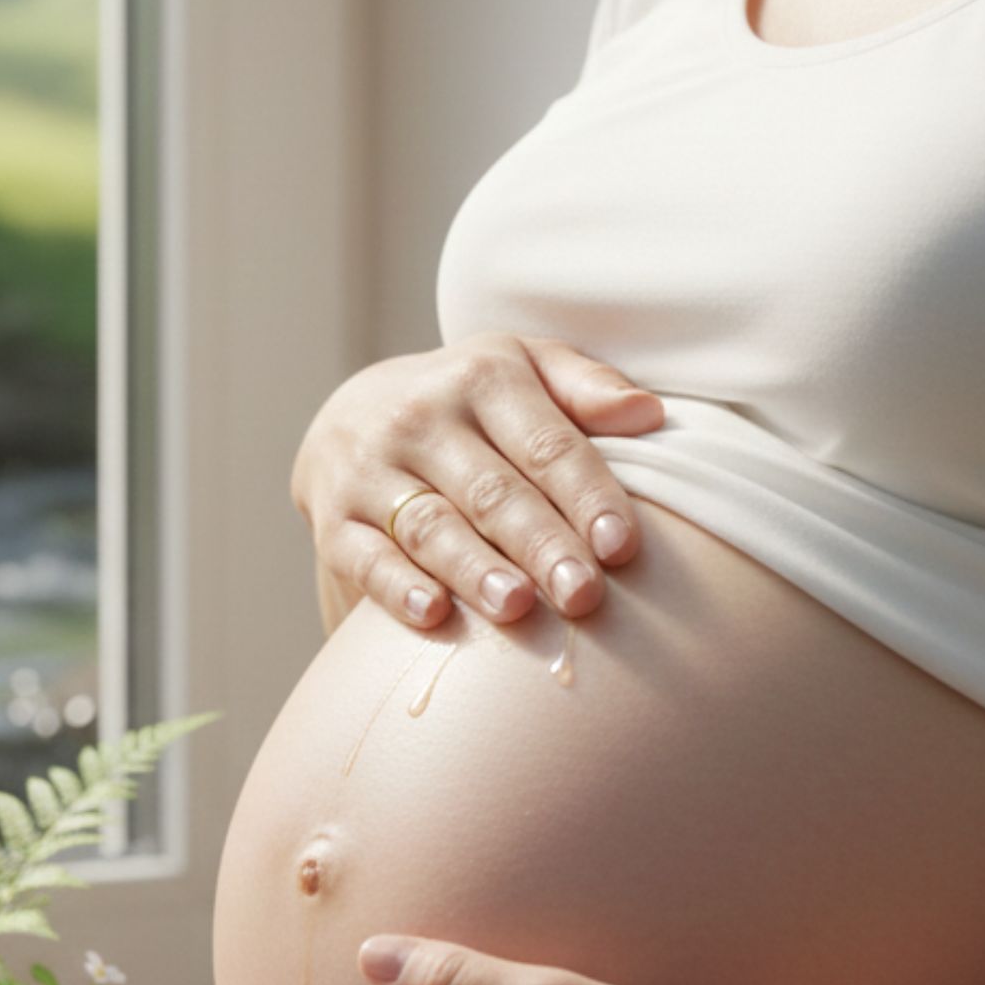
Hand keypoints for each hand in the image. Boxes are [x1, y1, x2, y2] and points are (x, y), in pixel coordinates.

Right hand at [289, 333, 667, 631]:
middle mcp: (421, 416)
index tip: (621, 546)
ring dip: (474, 569)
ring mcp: (371, 467)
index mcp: (482, 377)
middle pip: (492, 491)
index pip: (546, 443)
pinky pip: (365, 555)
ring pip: (431, 525)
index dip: (586, 495)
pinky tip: (431, 613)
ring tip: (516, 606)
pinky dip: (395, 586)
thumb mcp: (525, 370)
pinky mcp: (333, 515)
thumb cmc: (468, 402)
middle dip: (541, 545)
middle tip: (583, 595)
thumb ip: (587, 388)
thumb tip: (650, 414)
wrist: (352, 412)